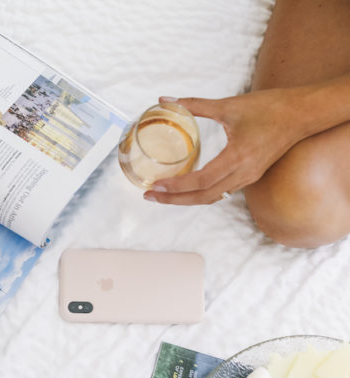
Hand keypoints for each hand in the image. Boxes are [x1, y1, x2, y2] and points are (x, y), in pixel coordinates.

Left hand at [144, 90, 301, 204]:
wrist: (304, 113)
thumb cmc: (270, 107)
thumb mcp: (228, 105)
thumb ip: (194, 105)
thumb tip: (165, 100)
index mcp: (238, 157)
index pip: (201, 181)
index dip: (176, 186)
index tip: (155, 186)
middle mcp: (244, 173)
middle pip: (203, 197)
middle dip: (174, 200)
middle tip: (149, 195)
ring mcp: (249, 177)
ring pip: (212, 197)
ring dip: (186, 199)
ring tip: (163, 194)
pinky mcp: (251, 175)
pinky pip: (222, 191)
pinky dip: (201, 193)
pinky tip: (187, 187)